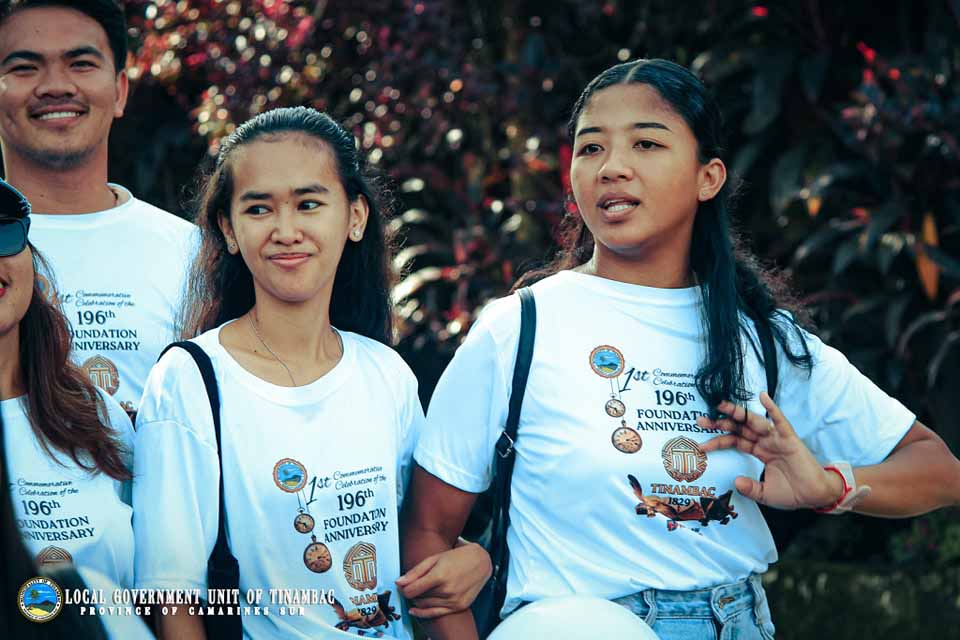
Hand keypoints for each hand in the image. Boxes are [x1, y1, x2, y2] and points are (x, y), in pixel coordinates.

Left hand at [396, 540, 491, 618]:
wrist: (481, 562)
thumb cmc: (458, 557)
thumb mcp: (435, 558)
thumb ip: (416, 571)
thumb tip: (399, 582)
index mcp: (440, 576)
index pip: (412, 590)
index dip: (403, 588)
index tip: (402, 584)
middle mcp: (447, 590)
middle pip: (418, 598)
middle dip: (410, 592)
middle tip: (410, 585)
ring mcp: (453, 600)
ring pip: (425, 606)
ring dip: (417, 600)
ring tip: (418, 591)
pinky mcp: (458, 606)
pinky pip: (435, 614)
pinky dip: (422, 613)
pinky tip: (415, 609)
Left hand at [696, 392, 844, 509]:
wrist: (816, 495)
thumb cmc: (793, 492)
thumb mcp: (765, 493)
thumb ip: (750, 488)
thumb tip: (736, 481)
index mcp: (759, 451)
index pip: (734, 441)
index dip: (717, 441)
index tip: (700, 445)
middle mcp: (765, 442)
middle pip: (739, 428)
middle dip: (720, 422)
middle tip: (701, 419)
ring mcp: (777, 438)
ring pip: (754, 422)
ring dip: (738, 412)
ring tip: (721, 405)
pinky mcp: (789, 439)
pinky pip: (779, 421)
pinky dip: (772, 408)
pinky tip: (762, 397)